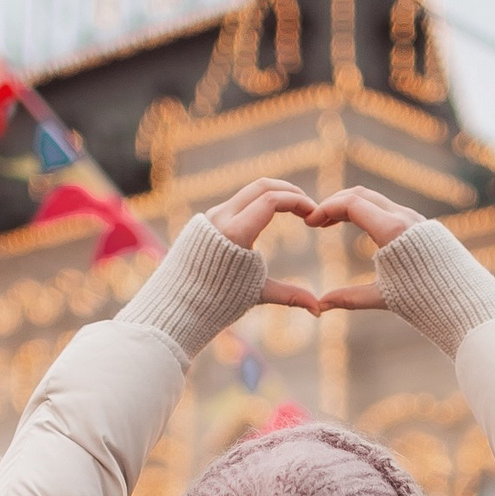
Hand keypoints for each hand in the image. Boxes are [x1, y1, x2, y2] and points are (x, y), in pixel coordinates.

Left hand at [206, 179, 325, 314]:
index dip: (297, 202)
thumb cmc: (217, 301)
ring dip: (274, 194)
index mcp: (234, 234)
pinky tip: (271, 215)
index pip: (271, 200)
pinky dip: (258, 201)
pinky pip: (237, 201)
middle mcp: (221, 218)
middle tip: (307, 206)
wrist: (176, 303)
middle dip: (289, 191)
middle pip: (262, 186)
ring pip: (249, 191)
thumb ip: (290, 295)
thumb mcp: (257, 293)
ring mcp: (212, 215)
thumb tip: (318, 309)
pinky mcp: (207, 219)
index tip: (313, 214)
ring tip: (293, 210)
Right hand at [306, 188, 426, 310]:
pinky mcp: (422, 225)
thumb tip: (320, 305)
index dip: (326, 210)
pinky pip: (390, 208)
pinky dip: (368, 211)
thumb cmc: (425, 301)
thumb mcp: (382, 297)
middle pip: (361, 195)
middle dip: (335, 204)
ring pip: (376, 200)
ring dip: (351, 206)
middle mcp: (404, 218)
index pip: (351, 204)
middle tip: (317, 221)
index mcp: (392, 231)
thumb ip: (349, 298)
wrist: (466, 300)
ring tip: (332, 223)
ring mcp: (415, 219)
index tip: (310, 223)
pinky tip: (359, 228)